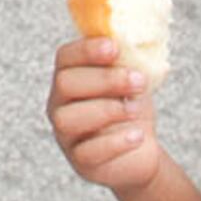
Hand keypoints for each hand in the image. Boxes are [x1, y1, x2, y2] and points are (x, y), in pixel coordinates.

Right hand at [46, 37, 162, 194]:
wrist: (141, 152)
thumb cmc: (131, 107)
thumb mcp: (132, 79)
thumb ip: (127, 59)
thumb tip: (136, 38)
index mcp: (69, 77)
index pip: (65, 57)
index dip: (87, 50)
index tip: (115, 48)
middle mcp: (59, 104)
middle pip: (65, 84)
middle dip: (105, 79)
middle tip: (138, 81)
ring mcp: (65, 135)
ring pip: (68, 118)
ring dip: (108, 110)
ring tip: (135, 108)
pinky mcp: (79, 162)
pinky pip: (88, 152)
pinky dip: (116, 141)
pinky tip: (136, 135)